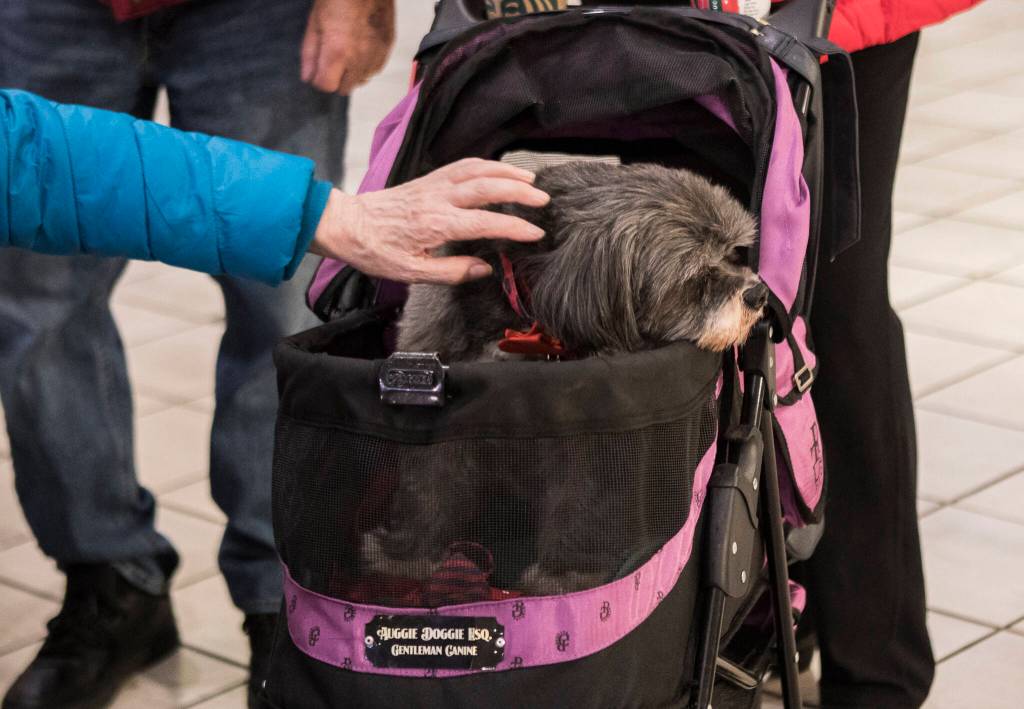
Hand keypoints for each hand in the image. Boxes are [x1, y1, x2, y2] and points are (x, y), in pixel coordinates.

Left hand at [301, 0, 395, 94]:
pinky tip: (362, 46)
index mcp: (337, 53)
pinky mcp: (387, 49)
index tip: (318, 69)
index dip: (319, 79)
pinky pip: (374, 69)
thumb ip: (310, 54)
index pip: (326, 86)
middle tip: (333, 58)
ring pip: (361, 80)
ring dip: (353, 72)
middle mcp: (359, 60)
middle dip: (336, 78)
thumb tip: (308, 78)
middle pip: (345, 88)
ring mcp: (376, 55)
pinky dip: (367, 64)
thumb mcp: (315, 23)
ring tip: (349, 50)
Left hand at [310, 159, 549, 284]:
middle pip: (488, 186)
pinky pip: (463, 165)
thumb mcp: (412, 273)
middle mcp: (438, 199)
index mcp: (436, 224)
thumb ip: (451, 272)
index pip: (485, 222)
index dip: (514, 227)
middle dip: (519, 191)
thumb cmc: (376, 251)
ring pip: (478, 169)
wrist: (347, 224)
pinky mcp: (429, 178)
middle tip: (543, 199)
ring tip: (531, 179)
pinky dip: (487, 165)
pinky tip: (500, 171)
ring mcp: (434, 184)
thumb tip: (483, 268)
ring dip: (507, 172)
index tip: (535, 233)